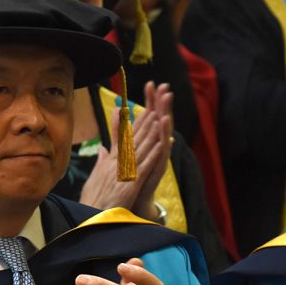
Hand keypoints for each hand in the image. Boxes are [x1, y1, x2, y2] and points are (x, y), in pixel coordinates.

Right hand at [79, 109, 162, 211]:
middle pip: (131, 140)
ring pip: (139, 149)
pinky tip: (162, 143)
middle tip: (153, 107)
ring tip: (159, 118)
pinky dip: (153, 154)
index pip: (120, 139)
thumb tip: (102, 148)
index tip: (136, 110)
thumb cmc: (92, 200)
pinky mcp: (130, 184)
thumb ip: (100, 161)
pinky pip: (144, 166)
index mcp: (108, 162)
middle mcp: (115, 164)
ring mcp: (123, 173)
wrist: (90, 217)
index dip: (130, 124)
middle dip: (143, 123)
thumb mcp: (94, 178)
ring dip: (150, 133)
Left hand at [130, 82, 173, 218]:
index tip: (151, 84)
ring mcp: (157, 157)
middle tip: (164, 86)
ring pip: (163, 134)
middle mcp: (153, 147)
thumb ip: (119, 132)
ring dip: (165, 117)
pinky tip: (166, 130)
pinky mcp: (157, 168)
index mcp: (144, 141)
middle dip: (161, 104)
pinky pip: (162, 153)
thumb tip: (117, 115)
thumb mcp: (122, 150)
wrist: (132, 200)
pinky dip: (163, 141)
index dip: (149, 101)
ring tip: (168, 102)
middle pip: (158, 121)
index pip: (147, 116)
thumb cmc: (129, 176)